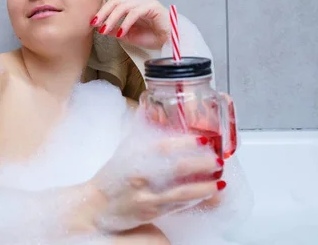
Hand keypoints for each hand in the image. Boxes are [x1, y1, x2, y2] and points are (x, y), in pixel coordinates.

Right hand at [86, 130, 225, 232]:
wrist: (97, 205)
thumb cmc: (113, 175)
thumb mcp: (125, 148)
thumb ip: (140, 128)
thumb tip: (149, 104)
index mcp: (134, 156)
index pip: (162, 147)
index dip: (185, 142)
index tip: (203, 138)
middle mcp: (140, 176)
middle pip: (175, 169)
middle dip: (201, 164)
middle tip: (218, 159)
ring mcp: (146, 196)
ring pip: (180, 192)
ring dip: (203, 186)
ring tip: (220, 180)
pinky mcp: (151, 212)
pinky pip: (178, 206)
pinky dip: (195, 200)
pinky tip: (209, 194)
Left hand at [90, 0, 170, 49]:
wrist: (167, 42)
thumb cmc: (149, 37)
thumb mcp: (126, 34)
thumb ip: (113, 29)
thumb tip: (99, 27)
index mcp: (130, 4)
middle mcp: (136, 0)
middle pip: (115, 1)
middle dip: (102, 12)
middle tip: (94, 22)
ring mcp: (145, 2)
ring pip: (122, 7)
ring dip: (111, 19)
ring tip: (104, 30)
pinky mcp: (152, 7)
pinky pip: (135, 13)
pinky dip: (126, 23)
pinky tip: (121, 33)